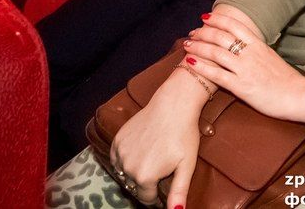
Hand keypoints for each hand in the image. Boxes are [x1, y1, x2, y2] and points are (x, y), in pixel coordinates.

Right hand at [112, 71, 206, 206]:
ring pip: (125, 174)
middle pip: (135, 187)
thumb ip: (179, 191)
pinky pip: (118, 159)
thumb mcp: (186, 165)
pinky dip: (126, 161)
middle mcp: (128, 167)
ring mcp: (120, 153)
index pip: (146, 199)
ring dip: (135, 174)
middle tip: (160, 173)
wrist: (174, 104)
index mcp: (145, 177)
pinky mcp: (117, 140)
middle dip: (146, 185)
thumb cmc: (184, 134)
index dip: (156, 197)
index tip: (163, 191)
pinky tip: (139, 154)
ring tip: (151, 164)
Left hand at [183, 12, 304, 122]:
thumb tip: (248, 45)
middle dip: (203, 33)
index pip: (235, 25)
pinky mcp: (241, 86)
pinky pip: (217, 74)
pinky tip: (191, 63)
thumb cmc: (287, 80)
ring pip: (216, 52)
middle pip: (221, 36)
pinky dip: (202, 67)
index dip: (218, 19)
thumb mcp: (272, 57)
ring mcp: (245, 69)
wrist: (298, 96)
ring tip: (187, 45)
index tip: (205, 17)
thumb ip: (258, 50)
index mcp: (259, 45)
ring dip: (198, 47)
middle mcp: (250, 53)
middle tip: (192, 33)